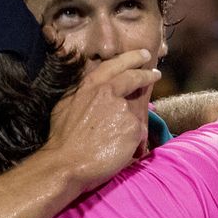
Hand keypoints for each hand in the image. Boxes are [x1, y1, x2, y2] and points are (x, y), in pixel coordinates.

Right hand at [44, 49, 160, 191]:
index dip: (131, 59)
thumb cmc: (62, 138)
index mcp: (90, 85)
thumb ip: (84, 95)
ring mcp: (122, 109)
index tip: (143, 55)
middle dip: (146, 74)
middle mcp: (108, 92)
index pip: (115, 65)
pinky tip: (117, 151)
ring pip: (132, 115)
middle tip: (155, 73)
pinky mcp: (133, 127)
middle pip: (132, 78)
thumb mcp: (66, 105)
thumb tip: (94, 95)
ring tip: (111, 142)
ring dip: (127, 126)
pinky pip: (136, 135)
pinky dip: (130, 143)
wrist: (66, 162)